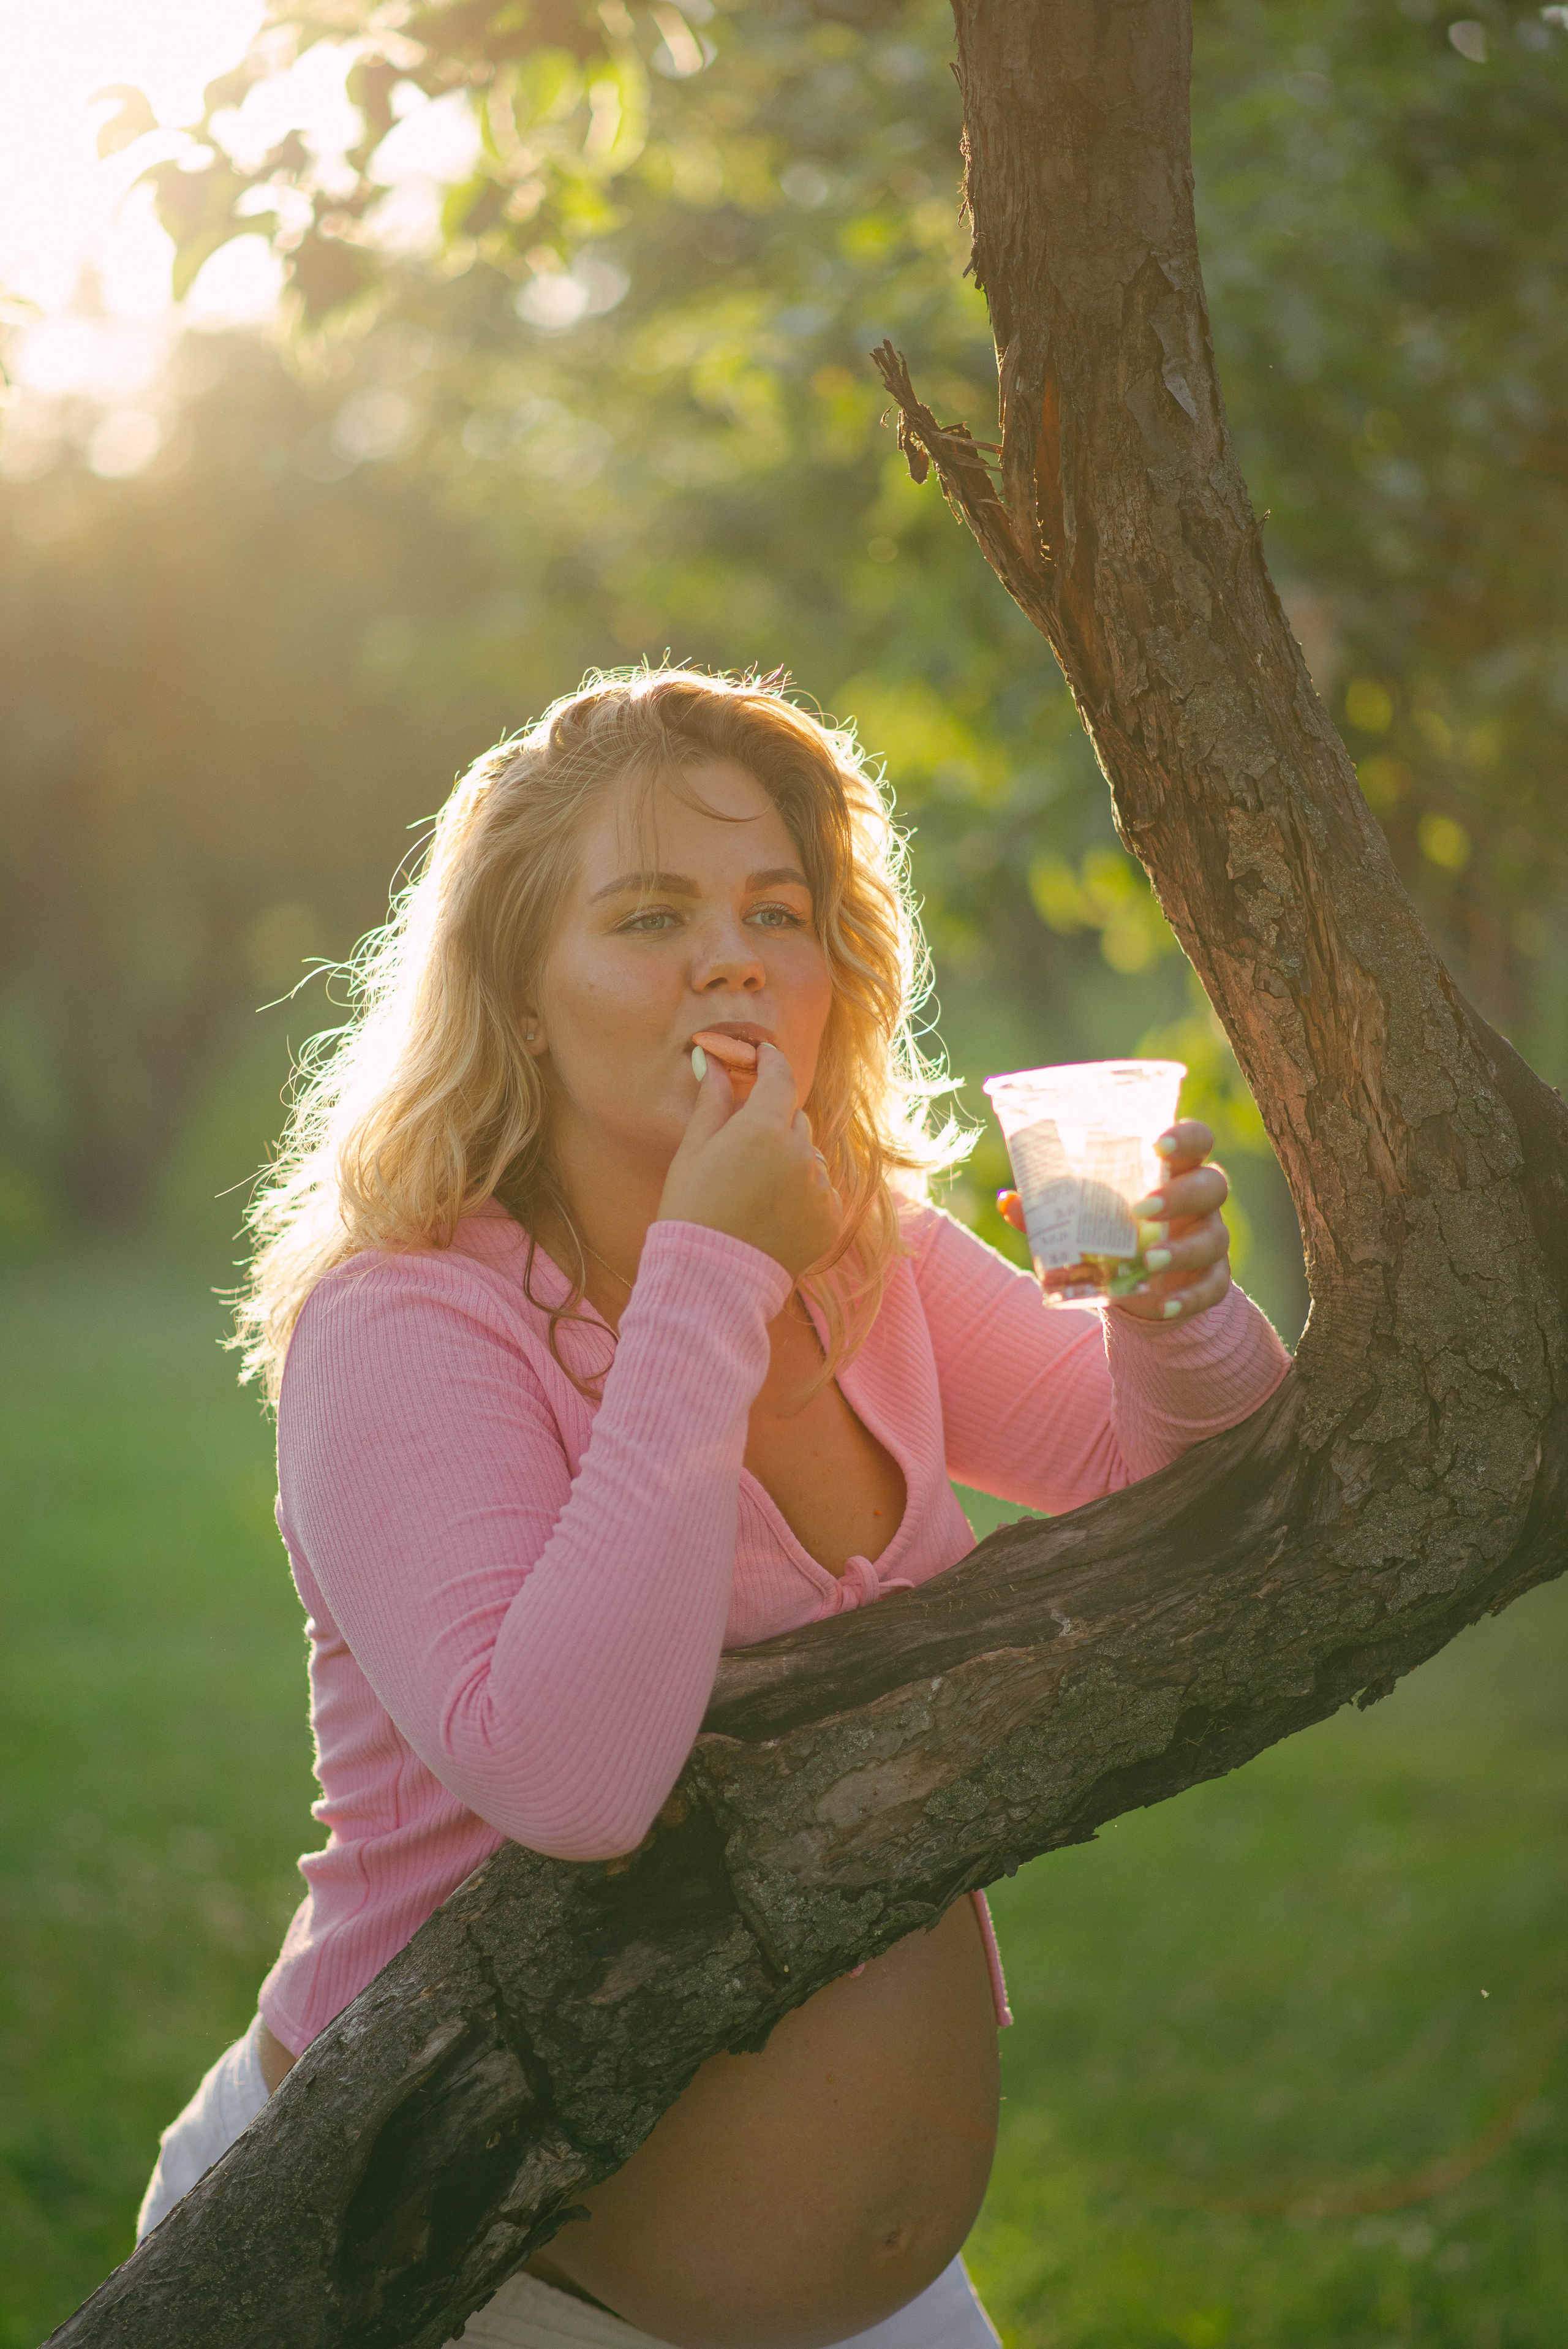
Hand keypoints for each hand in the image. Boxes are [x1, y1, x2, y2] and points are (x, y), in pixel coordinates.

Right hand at [656, 1041, 842, 1277]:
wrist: (711, 1278)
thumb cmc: (692, 1211)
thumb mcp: (694, 1151)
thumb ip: (714, 1102)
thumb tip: (716, 1060)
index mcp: (763, 1129)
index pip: (779, 1078)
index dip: (770, 1061)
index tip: (763, 1054)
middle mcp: (799, 1154)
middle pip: (795, 1118)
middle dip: (773, 1123)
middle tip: (744, 1149)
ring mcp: (819, 1188)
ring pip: (809, 1155)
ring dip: (790, 1160)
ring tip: (756, 1191)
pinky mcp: (830, 1218)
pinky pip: (821, 1189)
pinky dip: (803, 1194)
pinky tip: (773, 1213)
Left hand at [999, 1118, 1232, 1324]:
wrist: (1143, 1284)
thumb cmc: (1115, 1230)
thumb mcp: (1086, 1217)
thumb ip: (1051, 1209)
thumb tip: (1007, 1201)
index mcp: (1173, 1169)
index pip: (1196, 1139)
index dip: (1185, 1137)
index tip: (1157, 1144)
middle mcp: (1199, 1200)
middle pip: (1212, 1184)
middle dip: (1179, 1195)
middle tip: (1141, 1209)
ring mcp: (1210, 1238)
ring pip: (1215, 1238)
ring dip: (1183, 1249)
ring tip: (1150, 1261)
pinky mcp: (1212, 1278)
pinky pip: (1213, 1288)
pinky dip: (1190, 1297)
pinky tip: (1166, 1305)